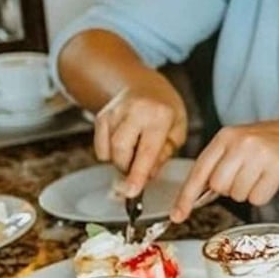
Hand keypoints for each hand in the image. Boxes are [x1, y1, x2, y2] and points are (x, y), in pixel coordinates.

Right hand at [94, 81, 187, 197]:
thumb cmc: (165, 112)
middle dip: (128, 168)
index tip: (131, 191)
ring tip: (135, 151)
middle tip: (139, 169)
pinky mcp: (102, 116)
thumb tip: (146, 177)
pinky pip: (101, 148)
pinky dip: (111, 153)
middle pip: (121, 152)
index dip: (138, 173)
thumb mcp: (177, 132)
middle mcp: (135, 110)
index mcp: (160, 115)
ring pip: (109, 152)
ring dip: (121, 161)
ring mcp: (115, 111)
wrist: (145, 86)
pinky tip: (125, 142)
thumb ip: (163, 156)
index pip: (147, 150)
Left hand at [171, 120, 278, 220]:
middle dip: (230, 189)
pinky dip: (263, 195)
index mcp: (226, 136)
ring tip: (261, 176)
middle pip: (218, 187)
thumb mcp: (241, 145)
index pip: (199, 170)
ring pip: (237, 195)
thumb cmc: (272, 146)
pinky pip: (257, 198)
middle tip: (246, 177)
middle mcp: (241, 142)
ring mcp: (260, 154)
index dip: (186, 196)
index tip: (177, 215)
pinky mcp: (277, 168)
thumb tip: (194, 197)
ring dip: (248, 192)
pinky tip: (272, 180)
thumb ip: (219, 164)